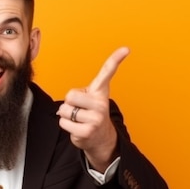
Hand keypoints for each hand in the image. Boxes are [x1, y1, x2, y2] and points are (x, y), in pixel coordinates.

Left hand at [57, 47, 129, 171]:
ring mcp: (95, 118)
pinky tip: (77, 127)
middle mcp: (101, 104)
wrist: (100, 139)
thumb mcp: (91, 99)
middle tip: (79, 108)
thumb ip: (82, 92)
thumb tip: (68, 105)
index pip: (108, 72)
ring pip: (64, 110)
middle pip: (70, 96)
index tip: (126, 49)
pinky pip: (63, 122)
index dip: (116, 59)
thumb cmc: (91, 114)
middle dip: (69, 102)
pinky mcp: (87, 131)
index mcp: (100, 92)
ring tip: (79, 119)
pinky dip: (66, 125)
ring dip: (67, 115)